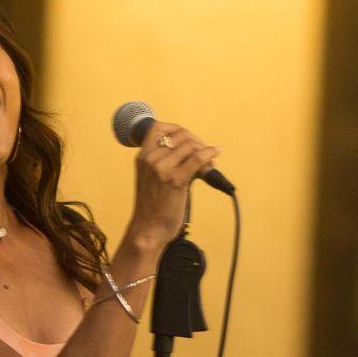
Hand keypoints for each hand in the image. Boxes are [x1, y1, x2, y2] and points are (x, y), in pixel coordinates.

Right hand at [128, 121, 220, 248]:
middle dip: (197, 141)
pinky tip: (215, 156)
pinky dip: (209, 154)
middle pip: (180, 135)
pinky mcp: (175, 180)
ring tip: (211, 162)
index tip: (190, 139)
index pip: (158, 127)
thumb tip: (195, 152)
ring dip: (205, 151)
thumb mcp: (152, 178)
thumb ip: (167, 163)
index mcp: (143, 157)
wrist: (148, 229)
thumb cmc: (153, 207)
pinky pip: (197, 159)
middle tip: (206, 153)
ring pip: (190, 145)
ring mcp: (161, 169)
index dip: (177, 129)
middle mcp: (150, 159)